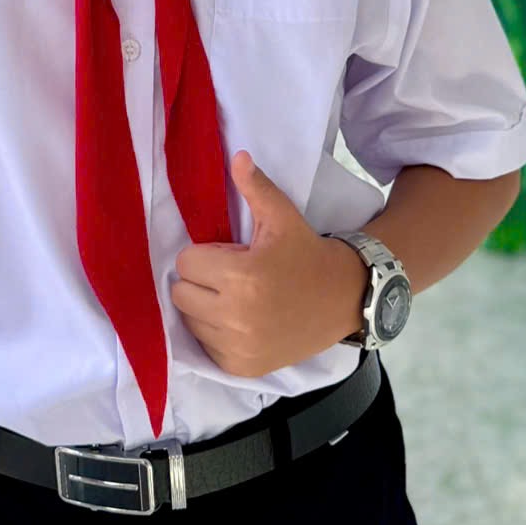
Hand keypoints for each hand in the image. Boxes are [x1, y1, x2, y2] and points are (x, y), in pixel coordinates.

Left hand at [170, 150, 364, 376]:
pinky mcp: (242, 367)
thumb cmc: (306, 253)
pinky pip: (205, 347)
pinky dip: (216, 334)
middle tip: (230, 276)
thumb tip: (238, 156)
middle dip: (200, 281)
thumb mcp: (282, 217)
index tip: (228, 255)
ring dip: (205, 308)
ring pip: (190, 321)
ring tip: (236, 298)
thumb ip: (255, 187)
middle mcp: (236, 317)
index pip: (185, 263)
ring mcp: (238, 347)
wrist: (343, 298)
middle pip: (181, 294)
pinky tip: (240, 321)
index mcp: (242, 277)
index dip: (204, 255)